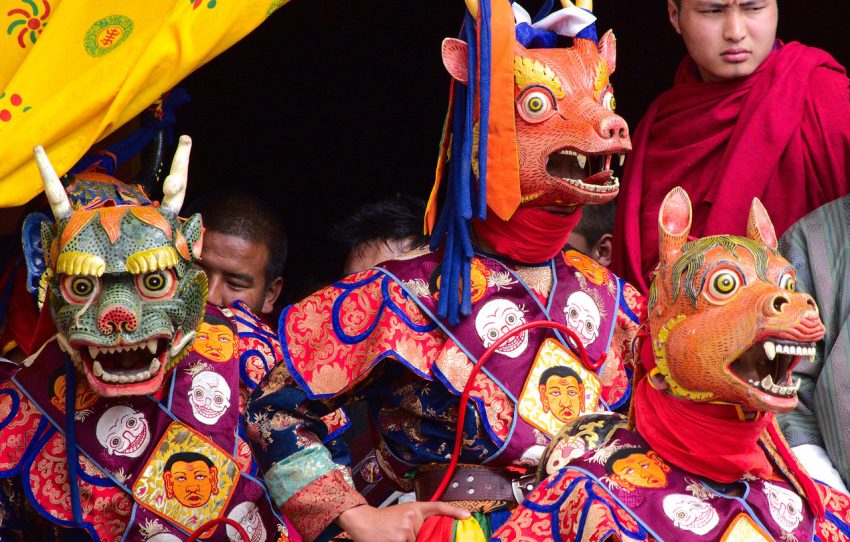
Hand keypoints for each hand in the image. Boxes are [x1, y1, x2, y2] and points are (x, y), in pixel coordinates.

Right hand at [336, 501, 469, 541]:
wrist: (362, 521)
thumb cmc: (383, 521)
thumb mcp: (402, 515)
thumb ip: (417, 522)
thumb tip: (431, 534)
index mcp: (414, 508)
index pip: (438, 507)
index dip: (454, 511)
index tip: (467, 515)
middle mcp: (413, 516)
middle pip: (425, 535)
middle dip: (416, 537)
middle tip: (399, 532)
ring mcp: (407, 529)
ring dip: (405, 541)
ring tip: (393, 536)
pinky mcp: (401, 539)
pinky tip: (390, 540)